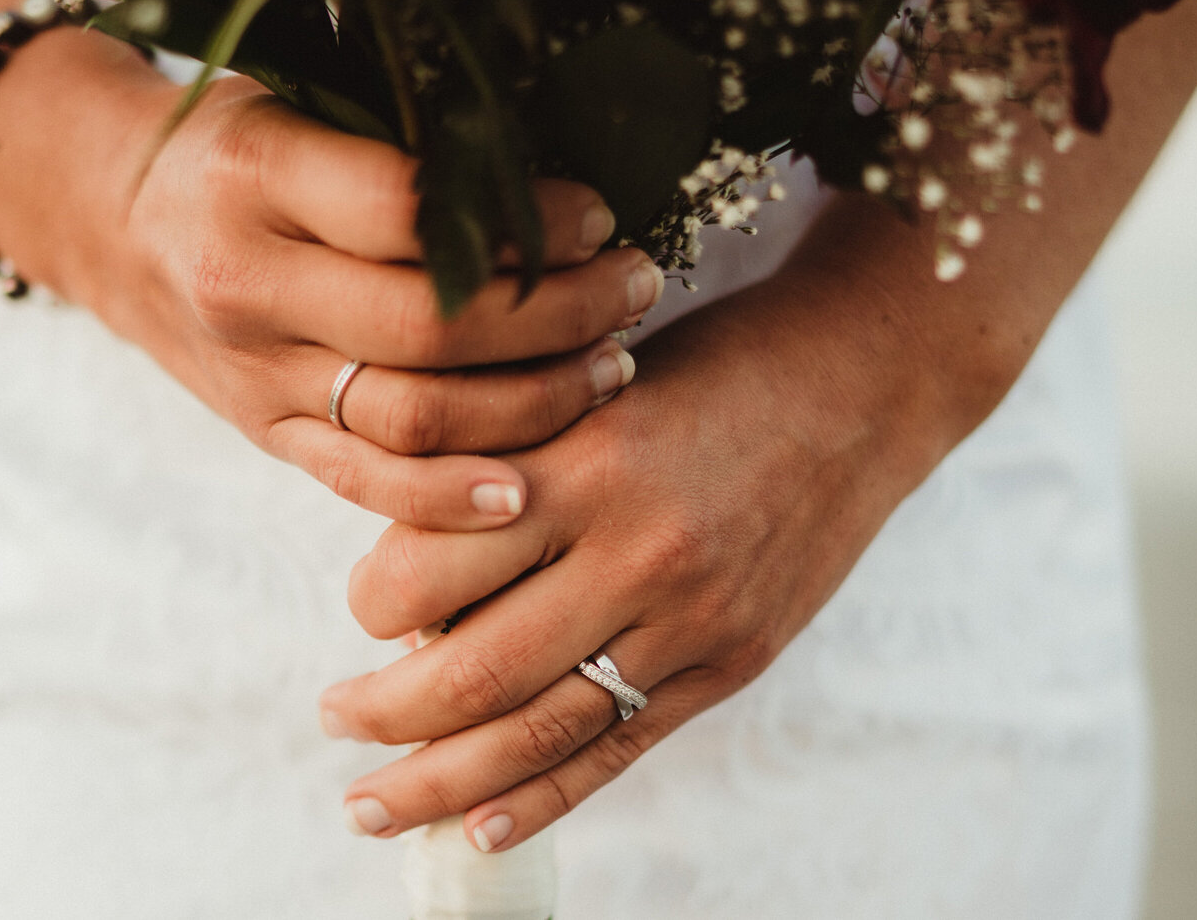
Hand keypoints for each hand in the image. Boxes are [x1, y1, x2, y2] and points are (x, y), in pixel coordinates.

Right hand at [0, 45, 660, 529]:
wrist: (110, 224)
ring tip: (612, 366)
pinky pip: (365, 484)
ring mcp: (255, 373)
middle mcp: (248, 283)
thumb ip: (399, 142)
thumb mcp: (297, 102)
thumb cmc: (229, 150)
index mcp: (257, 175)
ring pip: (413, 417)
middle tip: (634, 288)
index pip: (413, 211)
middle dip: (555, 316)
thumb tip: (558, 173)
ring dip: (533, 403)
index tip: (598, 215)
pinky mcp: (265, 433)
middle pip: (430, 327)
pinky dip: (450, 498)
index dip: (525, 222)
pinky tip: (528, 490)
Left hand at [318, 265, 962, 850]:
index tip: (361, 602)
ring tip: (367, 805)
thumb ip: (512, 467)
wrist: (863, 382)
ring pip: (539, 730)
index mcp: (583, 465)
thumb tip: (411, 566)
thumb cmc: (713, 366)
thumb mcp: (594, 384)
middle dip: (383, 709)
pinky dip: (544, 798)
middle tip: (333, 715)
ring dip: (438, 780)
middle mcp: (635, 552)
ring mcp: (691, 620)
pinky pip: (620, 747)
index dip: (373, 597)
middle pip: (472, 669)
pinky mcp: (731, 662)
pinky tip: (479, 829)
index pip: (432, 565)